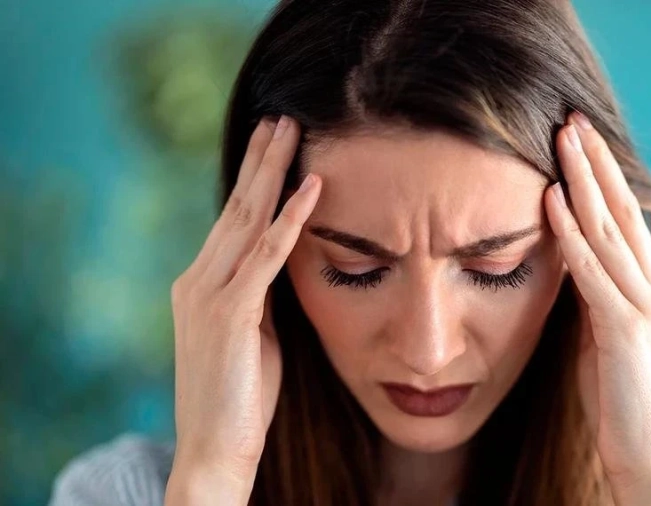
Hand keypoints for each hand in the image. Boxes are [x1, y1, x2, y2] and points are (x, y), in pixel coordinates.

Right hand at [165, 116, 321, 503]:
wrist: (214, 448)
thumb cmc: (241, 397)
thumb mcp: (253, 334)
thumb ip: (262, 296)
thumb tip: (285, 265)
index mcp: (202, 284)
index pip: (232, 220)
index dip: (253, 180)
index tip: (272, 146)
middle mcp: (198, 280)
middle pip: (236, 206)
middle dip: (260, 160)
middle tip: (280, 118)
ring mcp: (210, 294)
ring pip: (246, 218)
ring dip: (272, 172)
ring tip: (291, 131)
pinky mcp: (230, 313)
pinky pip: (266, 256)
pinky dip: (290, 219)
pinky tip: (312, 188)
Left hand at [543, 112, 650, 504]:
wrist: (644, 453)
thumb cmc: (617, 395)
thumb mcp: (600, 332)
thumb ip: (590, 292)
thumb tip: (564, 255)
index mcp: (645, 286)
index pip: (622, 218)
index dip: (602, 175)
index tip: (578, 139)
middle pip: (620, 211)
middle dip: (595, 162)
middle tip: (571, 119)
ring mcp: (642, 307)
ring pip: (609, 230)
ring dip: (583, 182)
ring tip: (562, 140)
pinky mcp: (625, 330)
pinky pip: (593, 272)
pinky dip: (572, 235)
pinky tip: (553, 201)